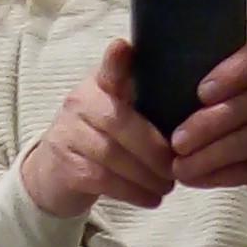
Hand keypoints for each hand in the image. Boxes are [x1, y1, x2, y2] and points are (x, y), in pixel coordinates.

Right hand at [21, 39, 173, 216]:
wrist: (53, 174)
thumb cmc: (100, 140)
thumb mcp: (119, 113)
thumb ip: (145, 103)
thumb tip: (193, 115)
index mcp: (99, 85)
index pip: (108, 69)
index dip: (115, 61)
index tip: (123, 48)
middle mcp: (79, 103)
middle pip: (118, 122)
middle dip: (153, 149)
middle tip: (175, 168)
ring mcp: (68, 135)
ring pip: (112, 155)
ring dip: (146, 175)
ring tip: (168, 187)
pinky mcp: (65, 166)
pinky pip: (103, 179)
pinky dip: (132, 191)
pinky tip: (150, 199)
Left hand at [170, 37, 246, 220]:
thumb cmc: (244, 114)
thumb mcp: (233, 87)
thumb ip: (203, 75)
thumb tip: (140, 70)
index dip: (233, 72)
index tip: (201, 92)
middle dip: (210, 124)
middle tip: (176, 141)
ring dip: (212, 154)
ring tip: (180, 166)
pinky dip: (221, 175)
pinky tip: (195, 179)